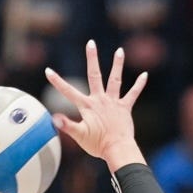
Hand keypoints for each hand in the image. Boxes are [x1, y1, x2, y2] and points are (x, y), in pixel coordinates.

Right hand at [45, 40, 147, 171]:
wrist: (118, 149)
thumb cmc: (97, 144)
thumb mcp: (79, 135)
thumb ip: (67, 125)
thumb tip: (53, 118)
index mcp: (87, 106)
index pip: (68, 92)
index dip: (57, 82)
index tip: (48, 71)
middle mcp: (100, 100)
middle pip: (94, 75)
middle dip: (92, 58)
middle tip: (91, 43)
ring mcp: (113, 102)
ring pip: (115, 79)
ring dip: (117, 64)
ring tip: (120, 51)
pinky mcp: (125, 108)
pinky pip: (133, 94)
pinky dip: (139, 84)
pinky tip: (145, 75)